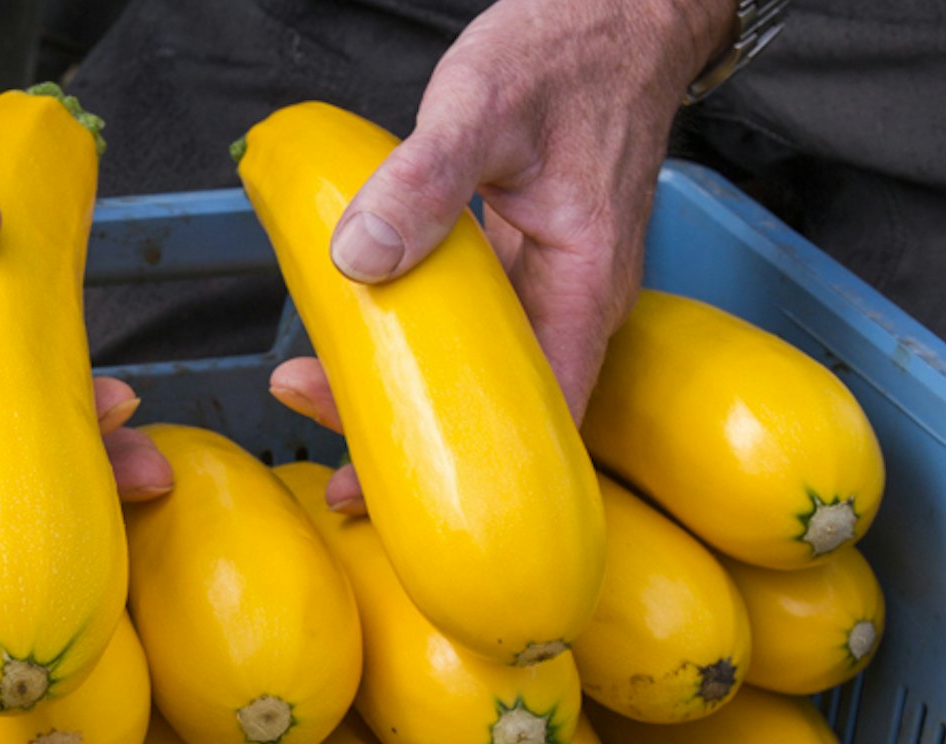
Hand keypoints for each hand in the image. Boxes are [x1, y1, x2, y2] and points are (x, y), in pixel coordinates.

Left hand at [267, 0, 731, 512]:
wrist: (618, 7)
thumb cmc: (568, 47)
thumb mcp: (482, 105)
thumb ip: (424, 181)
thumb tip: (361, 258)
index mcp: (585, 285)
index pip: (538, 414)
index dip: (470, 468)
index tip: (389, 492)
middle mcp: (577, 299)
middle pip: (502, 406)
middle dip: (418, 443)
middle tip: (333, 471)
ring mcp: (552, 280)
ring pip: (482, 366)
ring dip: (412, 393)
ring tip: (328, 406)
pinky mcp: (526, 257)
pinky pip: (473, 322)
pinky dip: (420, 341)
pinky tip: (366, 343)